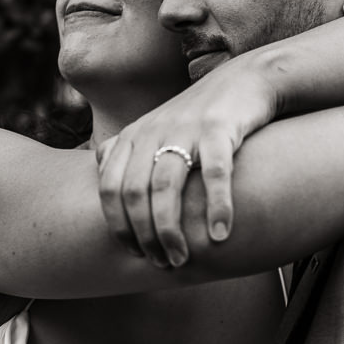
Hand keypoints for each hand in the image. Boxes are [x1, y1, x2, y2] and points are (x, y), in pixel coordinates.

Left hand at [95, 53, 279, 265]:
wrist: (244, 81)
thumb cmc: (199, 116)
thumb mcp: (155, 128)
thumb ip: (126, 150)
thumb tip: (99, 170)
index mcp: (133, 136)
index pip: (109, 188)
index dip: (118, 226)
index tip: (136, 253)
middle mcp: (152, 131)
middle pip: (133, 192)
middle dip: (144, 235)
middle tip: (162, 263)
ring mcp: (184, 129)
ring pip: (165, 187)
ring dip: (170, 230)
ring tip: (182, 259)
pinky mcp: (219, 128)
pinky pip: (213, 173)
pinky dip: (217, 207)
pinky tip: (220, 235)